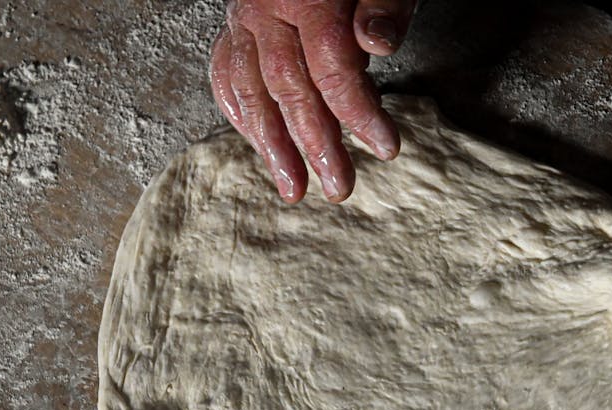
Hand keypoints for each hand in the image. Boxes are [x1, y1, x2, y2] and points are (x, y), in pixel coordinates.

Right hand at [209, 0, 417, 202]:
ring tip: (293, 189)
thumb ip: (385, 6)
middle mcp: (265, 10)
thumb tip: (377, 43)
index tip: (385, 148)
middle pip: (288, 86)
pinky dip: (241, 116)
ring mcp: (243, 21)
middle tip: (340, 185)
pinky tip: (261, 149)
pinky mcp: (234, 30)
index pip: (330, 64)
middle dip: (314, 143)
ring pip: (250, 90)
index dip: (358, 111)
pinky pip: (226, 76)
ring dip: (271, 146)